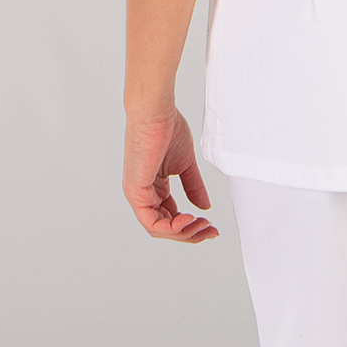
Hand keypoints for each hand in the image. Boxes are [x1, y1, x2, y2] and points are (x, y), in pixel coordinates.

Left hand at [122, 108, 218, 242]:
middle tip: (210, 231)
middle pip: (166, 227)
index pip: (170, 217)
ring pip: (159, 229)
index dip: (191, 225)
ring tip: (202, 226)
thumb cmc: (167, 129)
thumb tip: (205, 206)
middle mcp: (143, 195)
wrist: (156, 112)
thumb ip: (194, 186)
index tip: (211, 225)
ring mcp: (138, 195)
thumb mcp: (185, 164)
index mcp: (154, 188)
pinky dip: (171, 228)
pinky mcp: (136, 192)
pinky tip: (188, 220)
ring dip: (183, 233)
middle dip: (190, 233)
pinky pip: (151, 222)